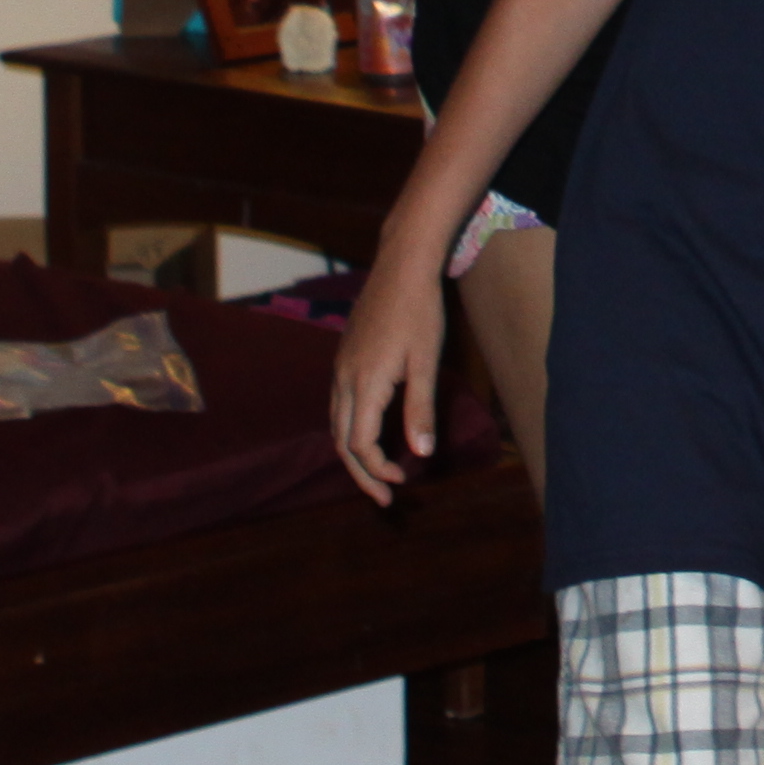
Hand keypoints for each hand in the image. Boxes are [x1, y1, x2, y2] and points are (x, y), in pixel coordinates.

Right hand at [327, 263, 450, 503]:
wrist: (401, 266)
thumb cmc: (420, 312)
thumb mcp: (426, 362)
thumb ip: (421, 409)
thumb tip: (421, 454)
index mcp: (364, 385)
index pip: (360, 445)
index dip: (378, 470)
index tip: (402, 483)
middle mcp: (343, 380)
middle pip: (342, 442)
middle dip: (361, 474)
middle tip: (385, 497)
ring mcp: (339, 368)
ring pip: (337, 424)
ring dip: (354, 453)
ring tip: (377, 471)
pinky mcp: (343, 357)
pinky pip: (338, 405)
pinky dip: (350, 429)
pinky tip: (370, 431)